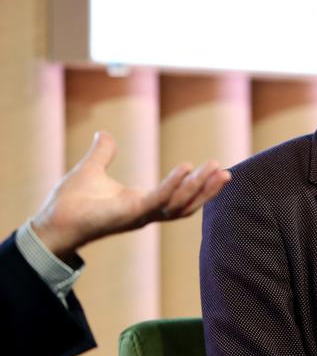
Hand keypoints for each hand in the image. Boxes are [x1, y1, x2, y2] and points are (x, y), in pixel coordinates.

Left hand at [31, 131, 230, 259]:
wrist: (51, 221)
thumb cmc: (69, 202)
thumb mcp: (92, 169)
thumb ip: (103, 153)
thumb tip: (105, 134)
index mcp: (142, 202)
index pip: (179, 195)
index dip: (198, 184)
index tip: (215, 168)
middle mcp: (146, 211)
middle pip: (187, 203)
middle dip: (208, 189)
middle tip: (227, 172)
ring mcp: (141, 215)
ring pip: (179, 203)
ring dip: (199, 188)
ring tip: (216, 170)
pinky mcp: (131, 214)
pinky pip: (159, 200)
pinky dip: (173, 185)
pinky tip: (186, 169)